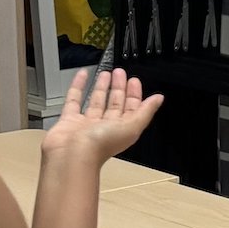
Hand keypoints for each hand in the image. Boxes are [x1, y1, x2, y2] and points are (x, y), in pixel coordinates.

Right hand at [40, 68, 162, 166]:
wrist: (72, 154)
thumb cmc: (100, 145)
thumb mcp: (131, 126)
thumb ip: (145, 111)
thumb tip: (159, 99)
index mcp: (122, 129)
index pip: (131, 109)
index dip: (134, 95)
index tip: (134, 81)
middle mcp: (105, 127)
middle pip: (114, 104)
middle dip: (118, 88)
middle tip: (120, 73)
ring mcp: (87, 124)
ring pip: (96, 101)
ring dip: (102, 87)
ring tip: (106, 73)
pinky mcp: (69, 120)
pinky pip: (74, 99)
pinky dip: (79, 86)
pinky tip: (83, 75)